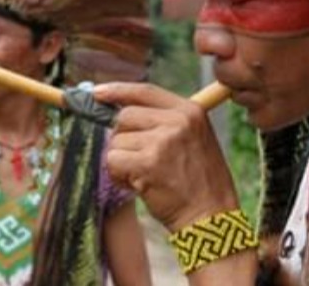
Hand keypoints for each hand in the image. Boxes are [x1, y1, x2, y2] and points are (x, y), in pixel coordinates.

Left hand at [93, 82, 238, 230]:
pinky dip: (119, 175)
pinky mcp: (148, 163)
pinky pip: (113, 160)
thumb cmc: (200, 182)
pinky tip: (139, 185)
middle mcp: (177, 121)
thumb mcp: (194, 139)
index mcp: (190, 110)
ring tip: (146, 176)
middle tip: (139, 160)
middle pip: (125, 116)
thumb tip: (119, 112)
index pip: (145, 91)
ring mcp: (162, 141)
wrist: (211, 217)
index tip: (97, 94)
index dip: (117, 91)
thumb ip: (164, 122)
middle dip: (123, 139)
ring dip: (122, 161)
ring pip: (116, 141)